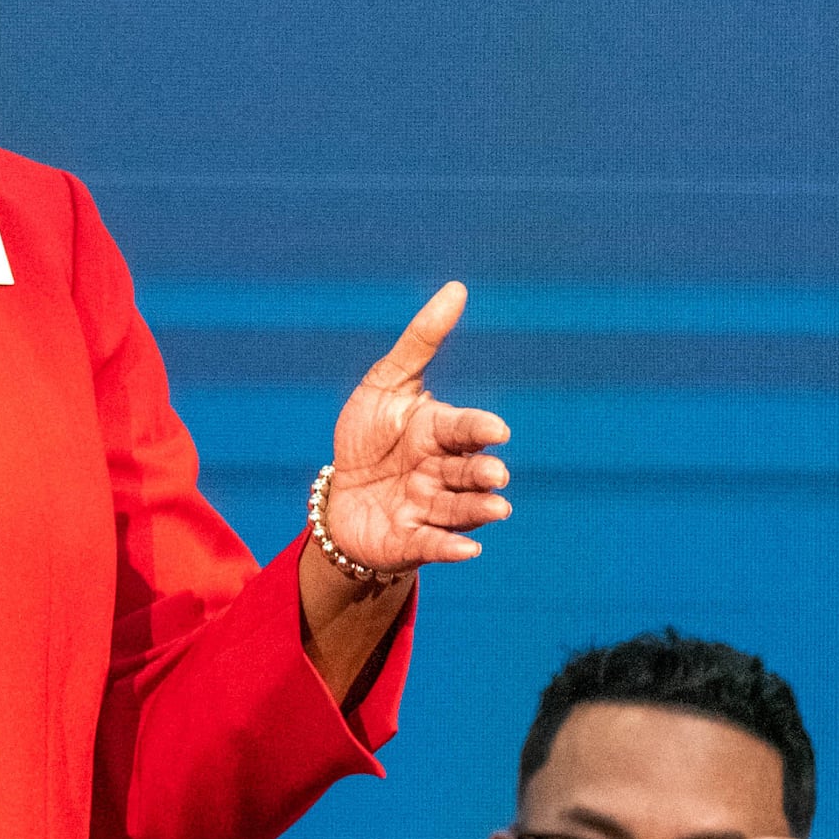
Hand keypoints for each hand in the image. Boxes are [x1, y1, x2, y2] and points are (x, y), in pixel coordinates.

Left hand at [319, 282, 511, 571]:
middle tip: (496, 474)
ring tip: (498, 508)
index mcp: (440, 433)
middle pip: (468, 471)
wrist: (340, 495)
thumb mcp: (386, 384)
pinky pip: (435, 543)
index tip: (496, 430)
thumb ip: (421, 341)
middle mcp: (442, 471)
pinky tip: (469, 548)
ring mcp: (430, 507)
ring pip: (460, 508)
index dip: (479, 430)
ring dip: (479, 509)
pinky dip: (452, 546)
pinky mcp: (413, 540)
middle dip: (483, 473)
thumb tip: (457, 289)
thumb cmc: (368, 436)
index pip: (464, 428)